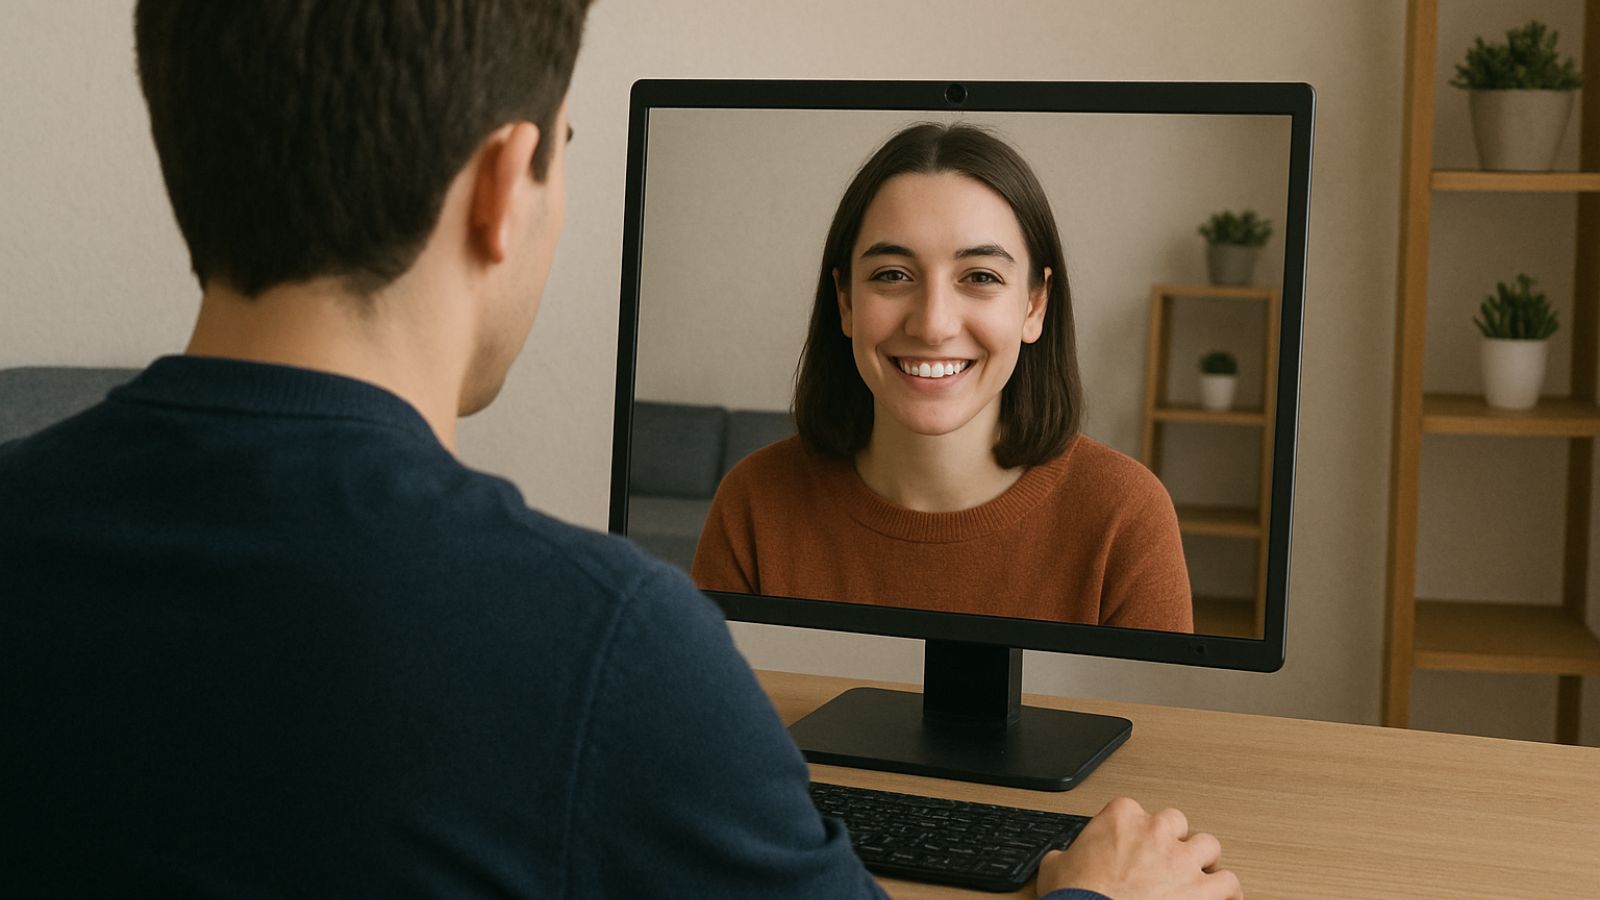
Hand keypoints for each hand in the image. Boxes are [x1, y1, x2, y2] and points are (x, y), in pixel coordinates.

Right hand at [1036, 797, 1240, 898]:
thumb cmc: (1077, 897)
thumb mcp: (1055, 866)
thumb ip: (1067, 855)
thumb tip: (1063, 861)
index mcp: (1121, 817)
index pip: (1133, 810)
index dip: (1133, 831)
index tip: (1131, 846)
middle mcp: (1156, 831)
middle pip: (1176, 822)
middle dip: (1172, 840)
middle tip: (1164, 859)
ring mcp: (1182, 860)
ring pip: (1209, 846)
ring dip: (1203, 861)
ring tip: (1196, 876)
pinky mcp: (1202, 891)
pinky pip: (1230, 883)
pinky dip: (1227, 892)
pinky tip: (1221, 898)